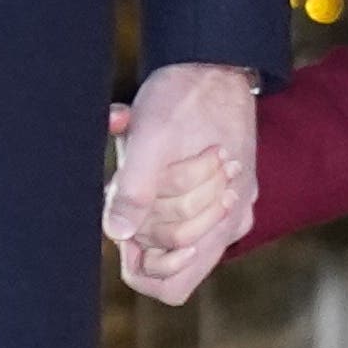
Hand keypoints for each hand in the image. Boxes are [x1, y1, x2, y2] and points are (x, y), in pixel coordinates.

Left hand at [106, 60, 256, 303]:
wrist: (215, 61)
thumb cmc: (185, 96)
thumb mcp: (153, 138)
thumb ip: (136, 190)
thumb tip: (116, 236)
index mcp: (223, 219)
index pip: (171, 286)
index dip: (140, 267)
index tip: (125, 229)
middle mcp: (231, 222)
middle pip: (168, 258)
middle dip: (141, 228)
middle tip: (129, 183)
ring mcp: (229, 208)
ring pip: (173, 236)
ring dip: (149, 209)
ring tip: (140, 167)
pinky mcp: (223, 190)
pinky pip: (182, 212)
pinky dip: (160, 193)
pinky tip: (153, 161)